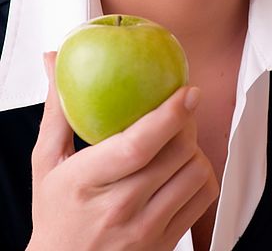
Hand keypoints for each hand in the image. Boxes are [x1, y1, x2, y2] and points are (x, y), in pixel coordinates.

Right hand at [27, 52, 218, 250]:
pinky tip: (183, 168)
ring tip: (177, 140)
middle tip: (180, 107)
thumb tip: (53, 61)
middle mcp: (119, 208)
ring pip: (195, 172)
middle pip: (176, 153)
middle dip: (186, 121)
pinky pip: (203, 198)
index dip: (169, 114)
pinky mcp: (165, 242)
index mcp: (86, 182)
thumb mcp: (47, 162)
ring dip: (194, 147)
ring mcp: (145, 230)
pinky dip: (201, 175)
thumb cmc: (55, 214)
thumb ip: (57, 111)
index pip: (137, 145)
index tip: (187, 92)